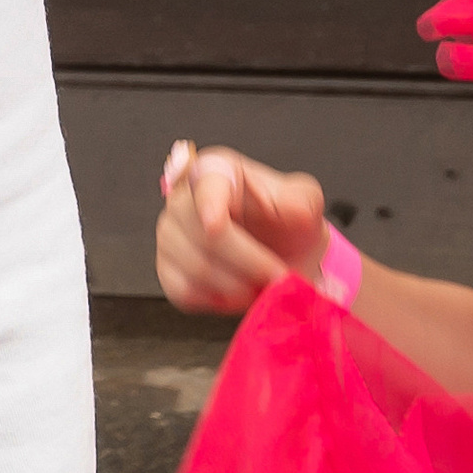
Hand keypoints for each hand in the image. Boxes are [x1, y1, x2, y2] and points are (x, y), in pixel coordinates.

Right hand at [157, 143, 332, 314]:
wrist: (283, 258)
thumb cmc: (288, 225)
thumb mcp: (305, 204)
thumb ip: (301, 200)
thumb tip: (292, 210)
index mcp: (216, 170)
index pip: (205, 183)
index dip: (208, 204)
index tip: (215, 225)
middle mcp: (182, 197)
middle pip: (201, 233)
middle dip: (246, 263)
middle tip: (278, 277)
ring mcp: (170, 233)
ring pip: (194, 267)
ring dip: (237, 287)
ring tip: (262, 286)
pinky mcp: (167, 270)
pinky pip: (183, 292)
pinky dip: (216, 302)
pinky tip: (238, 294)